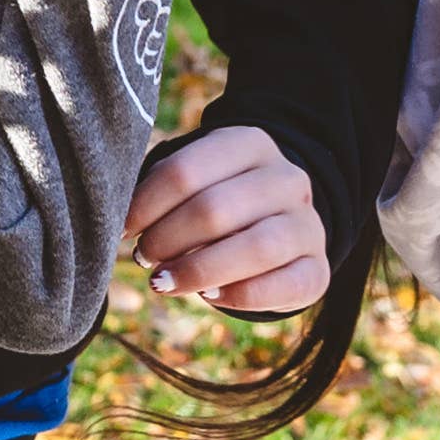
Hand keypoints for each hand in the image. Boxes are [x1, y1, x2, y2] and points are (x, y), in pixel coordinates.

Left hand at [124, 124, 329, 313]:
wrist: (280, 227)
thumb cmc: (220, 202)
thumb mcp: (197, 181)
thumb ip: (163, 191)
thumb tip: (122, 224)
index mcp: (251, 143)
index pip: (184, 171)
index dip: (144, 205)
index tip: (122, 230)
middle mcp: (288, 178)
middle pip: (214, 210)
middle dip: (167, 240)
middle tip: (144, 259)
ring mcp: (308, 223)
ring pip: (253, 248)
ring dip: (197, 271)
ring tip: (164, 282)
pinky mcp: (318, 269)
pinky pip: (281, 287)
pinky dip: (238, 296)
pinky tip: (209, 295)